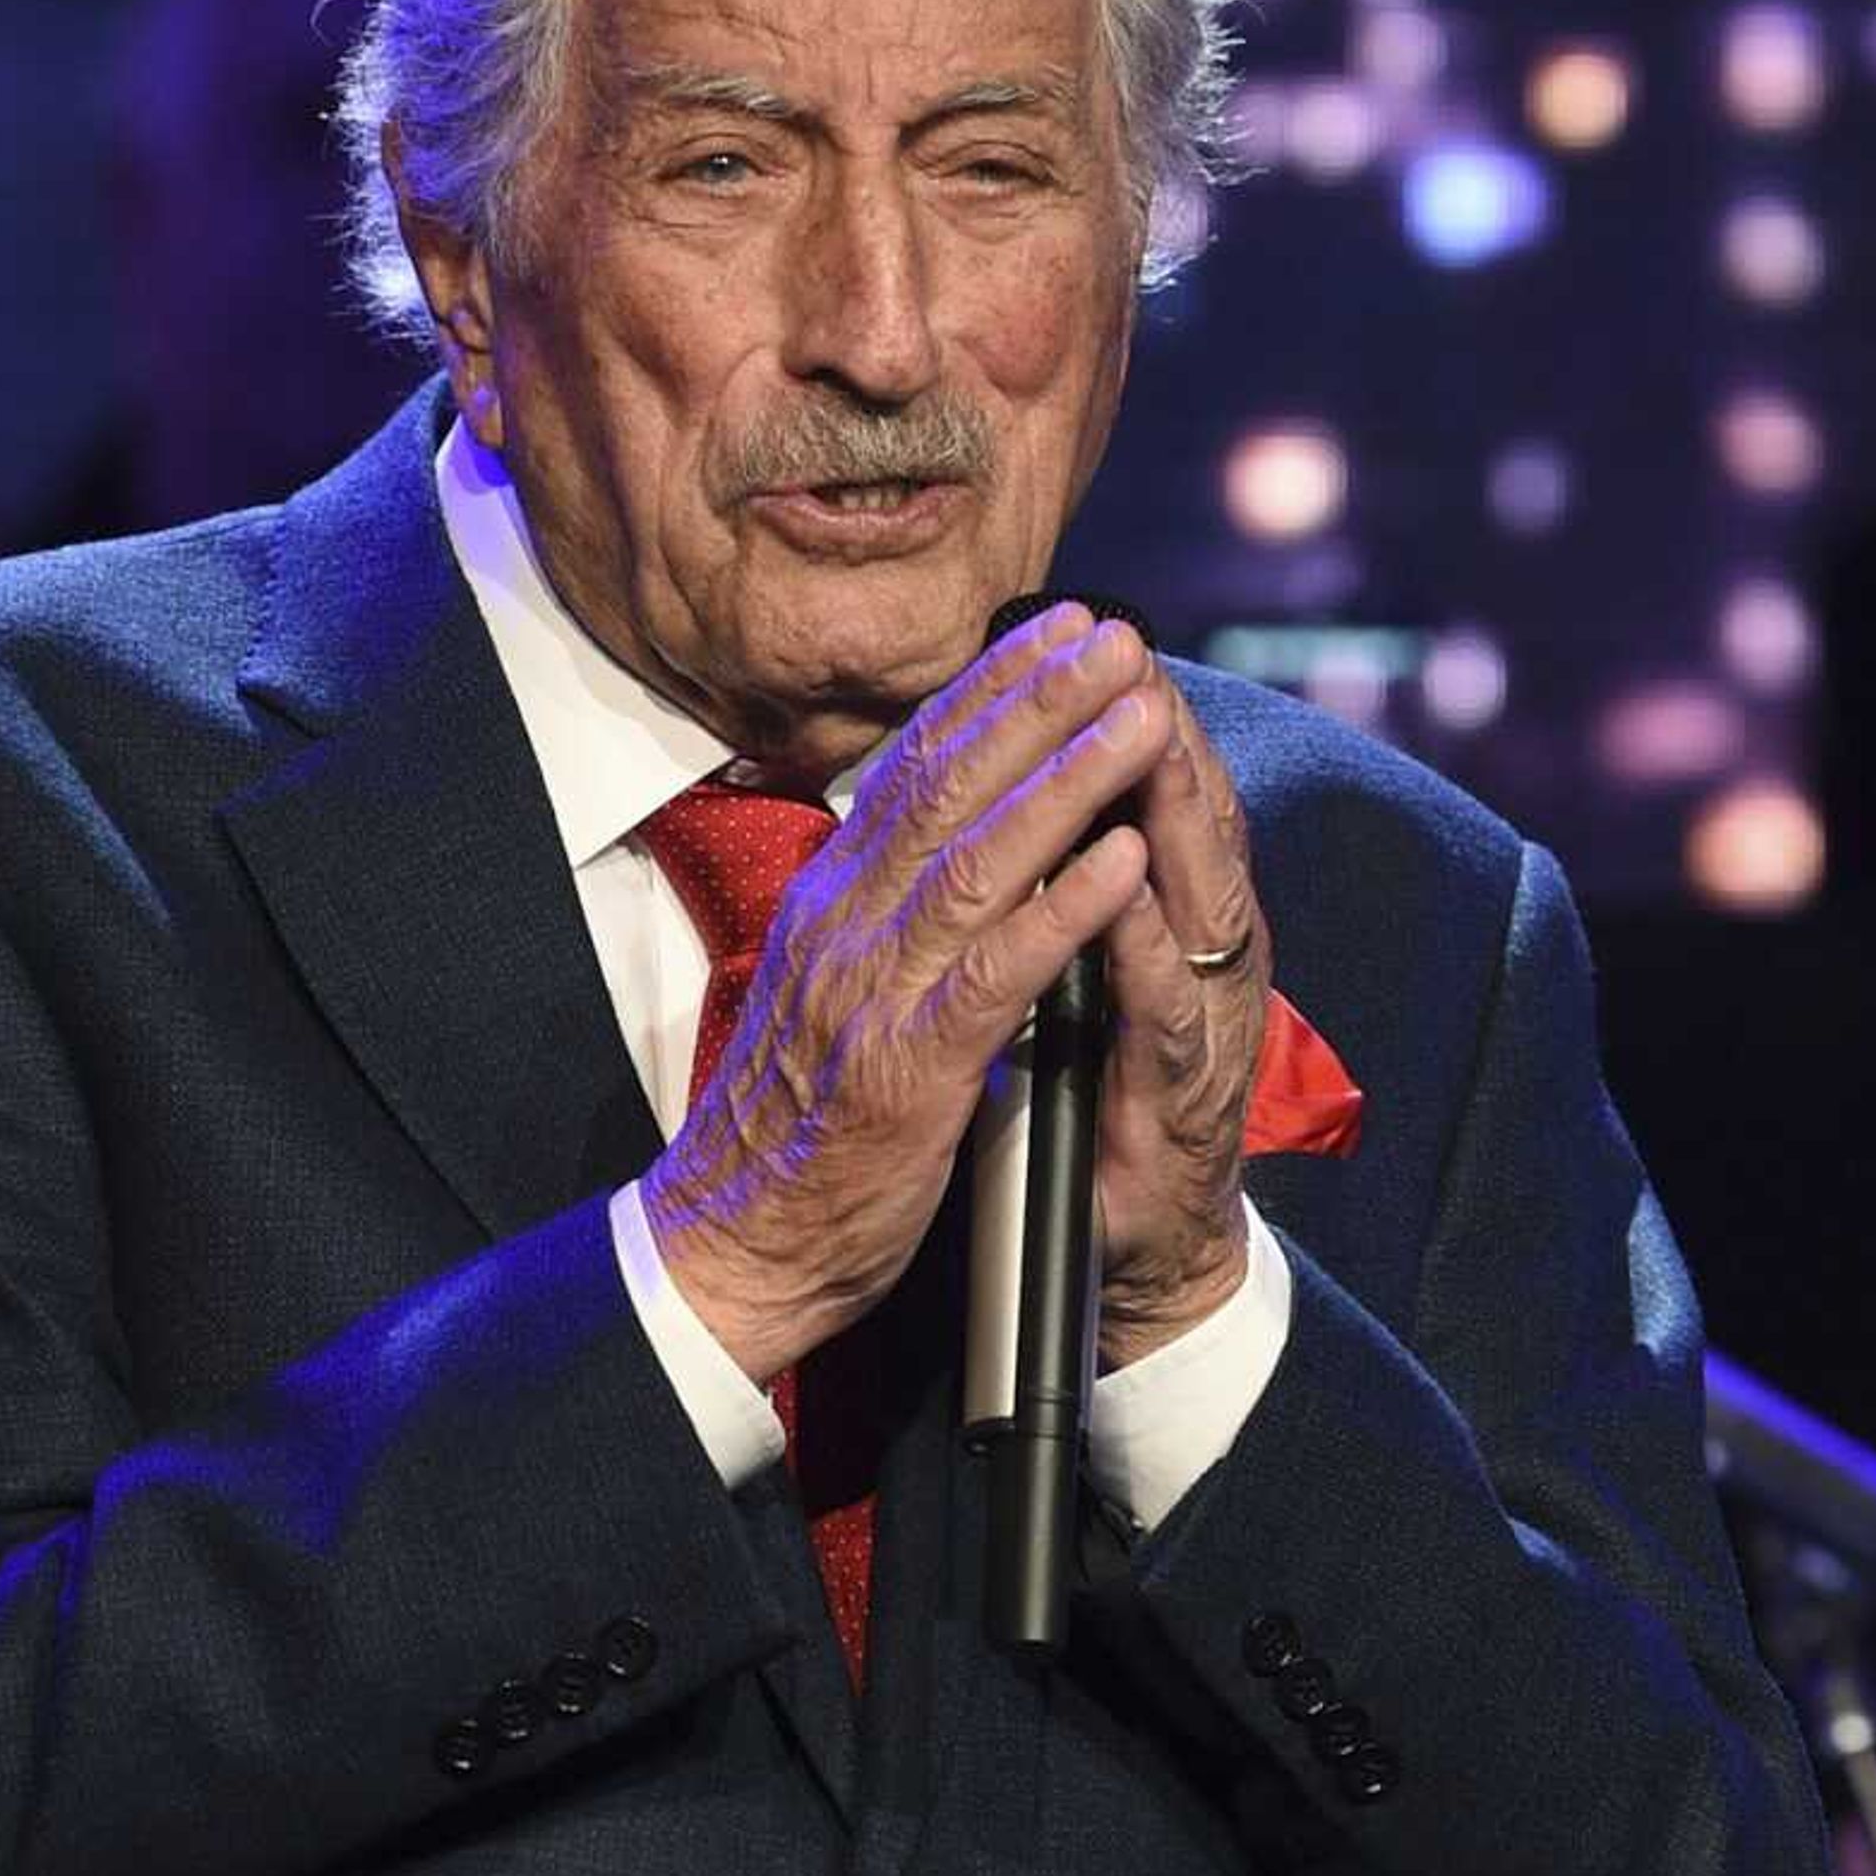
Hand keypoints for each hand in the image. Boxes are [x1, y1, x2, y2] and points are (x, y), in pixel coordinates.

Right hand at [645, 604, 1165, 1384]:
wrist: (737, 1244)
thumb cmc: (798, 1126)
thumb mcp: (829, 989)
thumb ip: (878, 913)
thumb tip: (928, 838)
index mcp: (831, 903)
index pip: (914, 768)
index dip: (991, 692)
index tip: (1057, 631)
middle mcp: (845, 926)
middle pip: (948, 786)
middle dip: (1038, 702)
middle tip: (1115, 636)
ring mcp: (874, 993)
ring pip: (977, 857)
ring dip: (1066, 778)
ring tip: (1138, 717)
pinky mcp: (910, 1069)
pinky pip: (995, 971)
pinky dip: (1062, 907)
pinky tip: (1119, 860)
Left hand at [1088, 673, 1265, 1368]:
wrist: (1140, 1249)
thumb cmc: (1102, 1103)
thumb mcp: (1075, 973)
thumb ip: (1066, 887)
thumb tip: (1024, 791)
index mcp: (1166, 916)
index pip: (1148, 789)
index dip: (1109, 709)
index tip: (1073, 625)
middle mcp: (1199, 953)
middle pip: (1185, 817)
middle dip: (1152, 726)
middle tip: (1121, 644)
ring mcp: (1203, 1019)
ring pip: (1193, 892)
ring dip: (1170, 807)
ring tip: (1143, 727)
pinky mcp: (1190, 1094)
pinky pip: (1165, 1004)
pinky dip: (1144, 941)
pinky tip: (1126, 885)